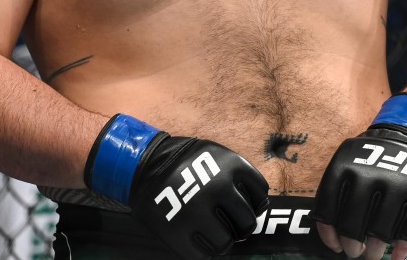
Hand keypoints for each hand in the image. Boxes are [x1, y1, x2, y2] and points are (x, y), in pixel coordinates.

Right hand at [86, 114, 269, 258]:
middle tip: (224, 221)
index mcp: (232, 166)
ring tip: (208, 230)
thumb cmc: (188, 164)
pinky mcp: (178, 232)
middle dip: (238, 226)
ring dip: (220, 240)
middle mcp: (218, 188)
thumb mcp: (218, 157)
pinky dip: (201, 249)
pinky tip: (194, 236)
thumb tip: (261, 208)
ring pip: (226, 243)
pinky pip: (203, 255)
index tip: (236, 203)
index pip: (260, 196)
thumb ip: (241, 179)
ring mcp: (198, 211)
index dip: (251, 203)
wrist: (144, 164)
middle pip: (247, 223)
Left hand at [313, 94, 406, 259]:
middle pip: (354, 225)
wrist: (404, 135)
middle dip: (353, 245)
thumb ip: (337, 197)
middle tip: (355, 252)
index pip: (330, 209)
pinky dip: (402, 248)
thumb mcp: (347, 165)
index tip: (336, 247)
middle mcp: (371, 174)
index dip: (330, 234)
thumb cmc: (368, 160)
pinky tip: (396, 256)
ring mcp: (400, 184)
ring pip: (382, 232)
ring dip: (376, 250)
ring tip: (373, 254)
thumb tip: (334, 240)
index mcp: (345, 166)